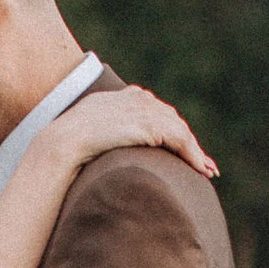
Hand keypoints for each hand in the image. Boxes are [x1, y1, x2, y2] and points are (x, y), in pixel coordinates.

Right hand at [47, 86, 217, 180]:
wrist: (62, 144)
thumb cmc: (67, 146)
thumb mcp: (89, 133)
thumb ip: (105, 134)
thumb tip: (105, 153)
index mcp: (122, 97)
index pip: (154, 111)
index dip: (170, 131)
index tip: (180, 148)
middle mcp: (136, 98)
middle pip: (171, 119)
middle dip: (188, 142)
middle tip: (202, 163)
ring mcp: (143, 109)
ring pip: (179, 130)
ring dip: (195, 152)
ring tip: (206, 171)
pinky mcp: (149, 125)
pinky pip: (180, 140)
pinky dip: (193, 155)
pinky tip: (200, 170)